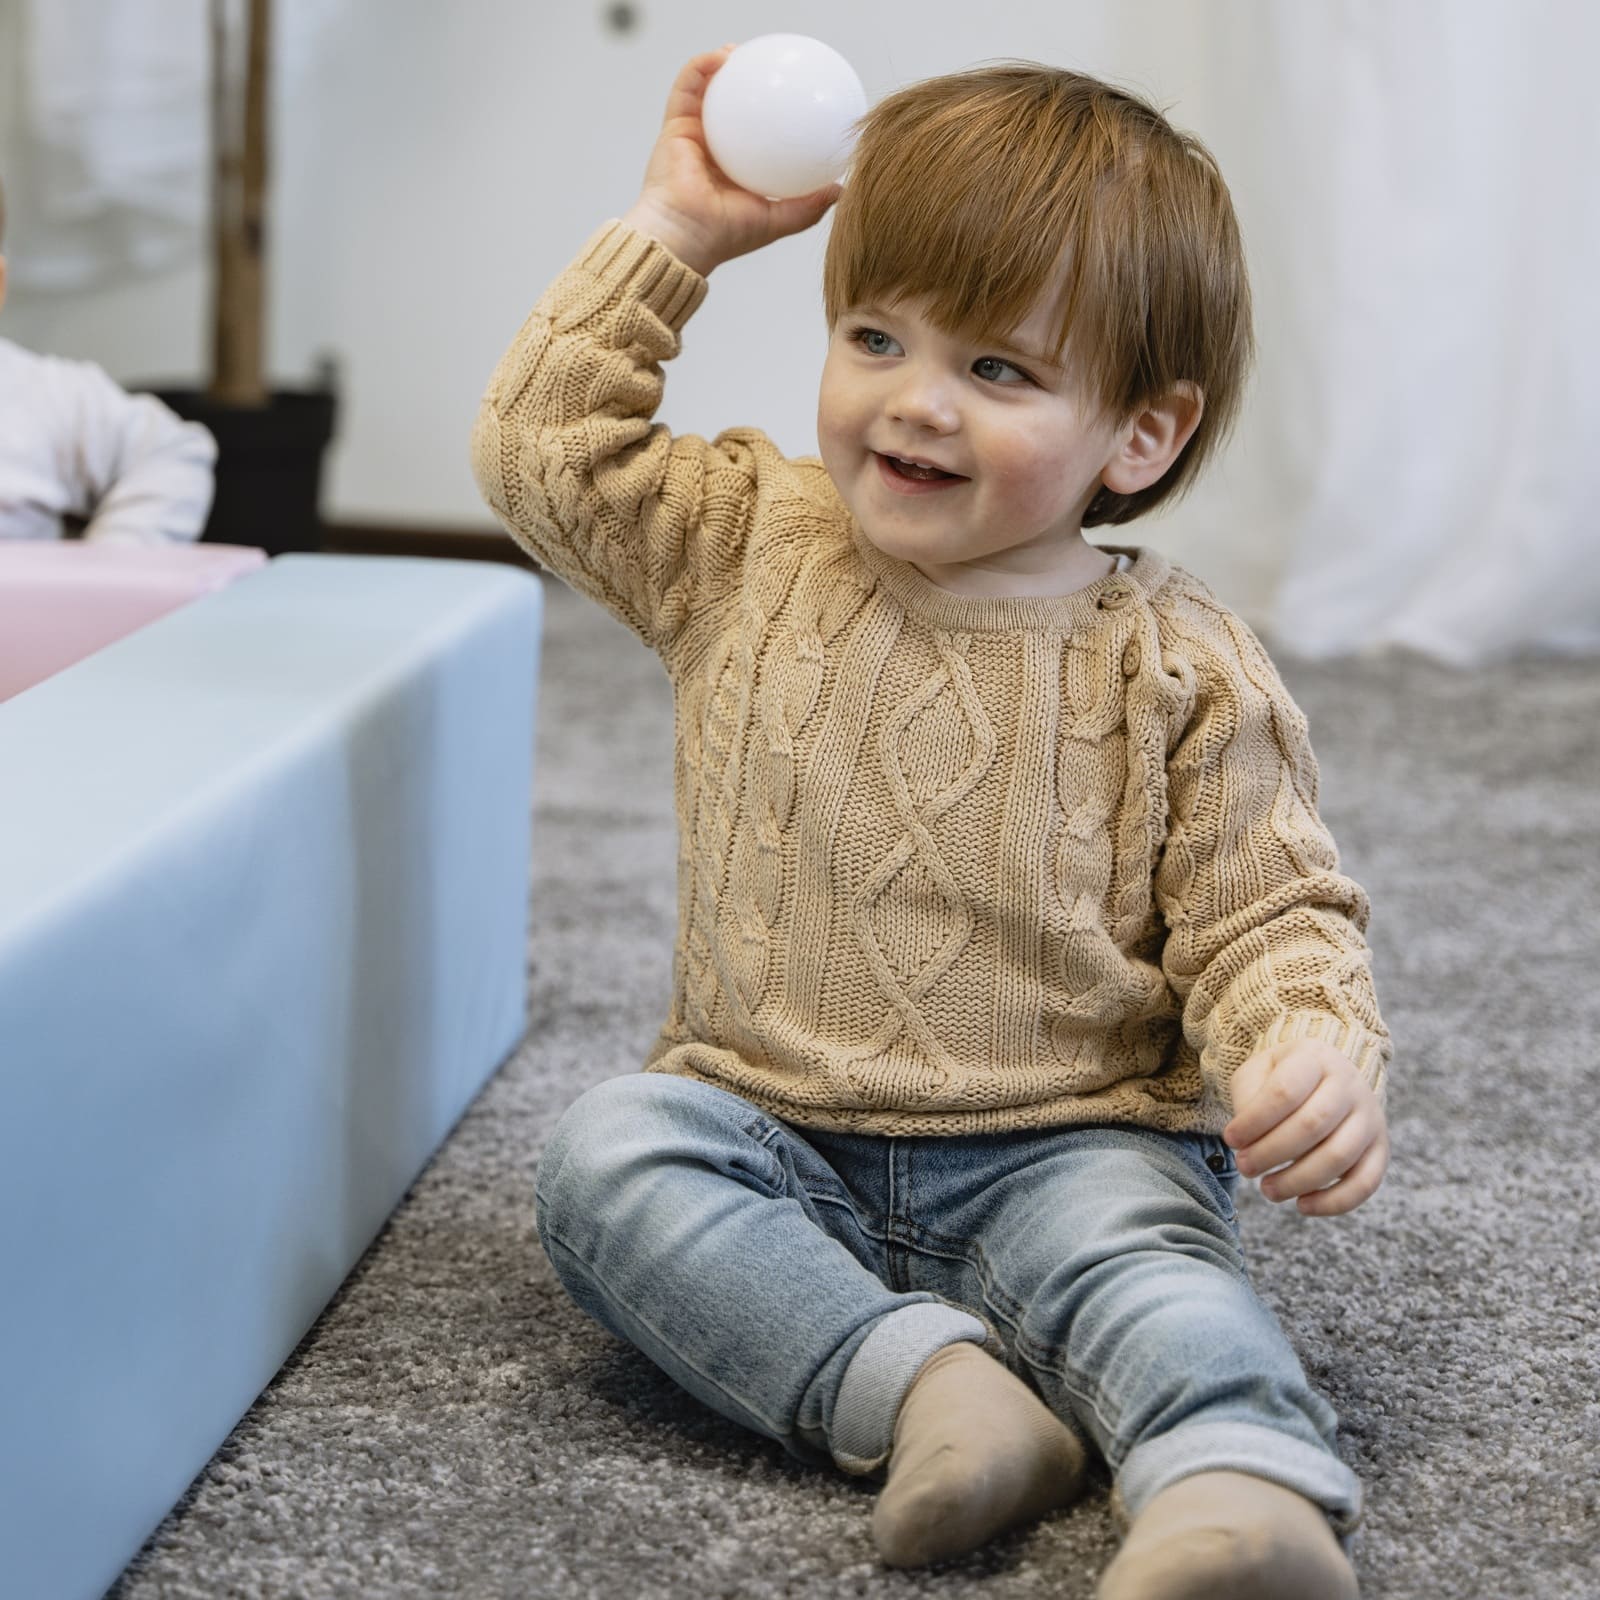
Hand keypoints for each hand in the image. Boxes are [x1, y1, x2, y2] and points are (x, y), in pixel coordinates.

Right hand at [619, 46, 842, 276]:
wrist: (686, 234)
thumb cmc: (725, 235)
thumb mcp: (778, 220)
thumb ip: (808, 207)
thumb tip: (841, 190)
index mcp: (734, 171)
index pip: (756, 135)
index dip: (773, 114)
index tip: (794, 98)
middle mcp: (713, 151)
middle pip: (730, 109)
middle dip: (745, 84)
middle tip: (768, 69)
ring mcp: (693, 137)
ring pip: (706, 91)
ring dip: (722, 65)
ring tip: (741, 51)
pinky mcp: (675, 126)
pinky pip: (688, 87)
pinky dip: (702, 67)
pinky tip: (722, 57)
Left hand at [1223, 1040, 1388, 1216]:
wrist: (1326, 1077)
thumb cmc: (1283, 1080)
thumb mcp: (1257, 1072)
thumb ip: (1248, 1098)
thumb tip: (1248, 1140)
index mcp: (1314, 1058)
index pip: (1285, 1091)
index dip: (1254, 1121)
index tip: (1230, 1139)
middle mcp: (1349, 1085)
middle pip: (1312, 1124)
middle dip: (1271, 1153)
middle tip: (1245, 1168)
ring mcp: (1370, 1117)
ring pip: (1338, 1156)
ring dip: (1297, 1181)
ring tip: (1268, 1189)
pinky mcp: (1380, 1148)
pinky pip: (1365, 1183)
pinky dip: (1333, 1202)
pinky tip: (1302, 1205)